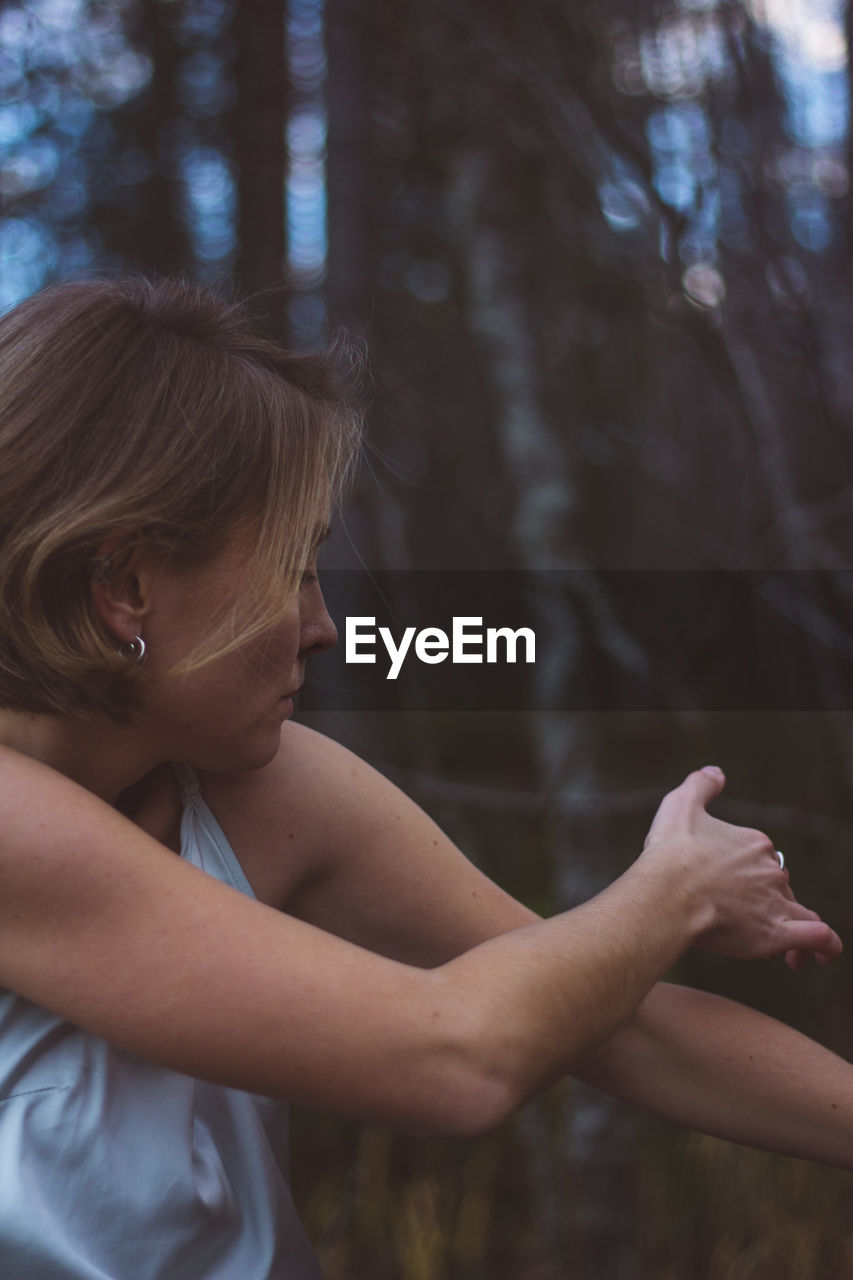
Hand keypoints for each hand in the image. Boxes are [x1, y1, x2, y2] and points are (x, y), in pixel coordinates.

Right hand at [639, 767, 841, 964]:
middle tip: (741, 922)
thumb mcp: (680, 805)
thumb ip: (701, 786)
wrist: (667, 893)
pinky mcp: (776, 934)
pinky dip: (825, 947)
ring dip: (797, 926)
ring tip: (789, 951)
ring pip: (801, 913)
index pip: (762, 860)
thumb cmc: (671, 853)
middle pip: (778, 887)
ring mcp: (775, 902)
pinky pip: (819, 938)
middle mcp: (770, 871)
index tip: (727, 891)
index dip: (748, 876)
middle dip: (765, 903)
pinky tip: (817, 958)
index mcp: (754, 843)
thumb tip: (717, 772)